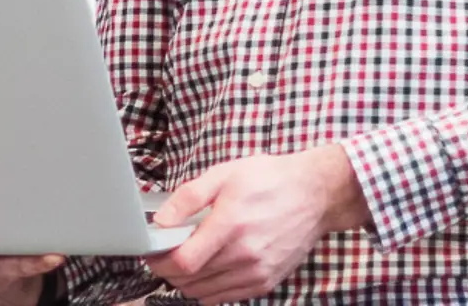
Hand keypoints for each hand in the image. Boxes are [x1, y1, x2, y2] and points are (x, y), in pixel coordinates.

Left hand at [144, 145, 369, 304]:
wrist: (315, 195)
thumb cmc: (269, 180)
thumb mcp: (223, 174)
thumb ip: (187, 198)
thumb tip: (160, 220)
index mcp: (230, 225)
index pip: (183, 262)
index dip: (159, 261)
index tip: (152, 252)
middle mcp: (244, 255)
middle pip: (189, 280)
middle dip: (169, 270)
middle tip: (165, 253)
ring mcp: (257, 272)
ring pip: (204, 293)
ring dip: (187, 281)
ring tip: (187, 258)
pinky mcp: (266, 282)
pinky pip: (225, 297)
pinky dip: (209, 289)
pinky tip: (209, 268)